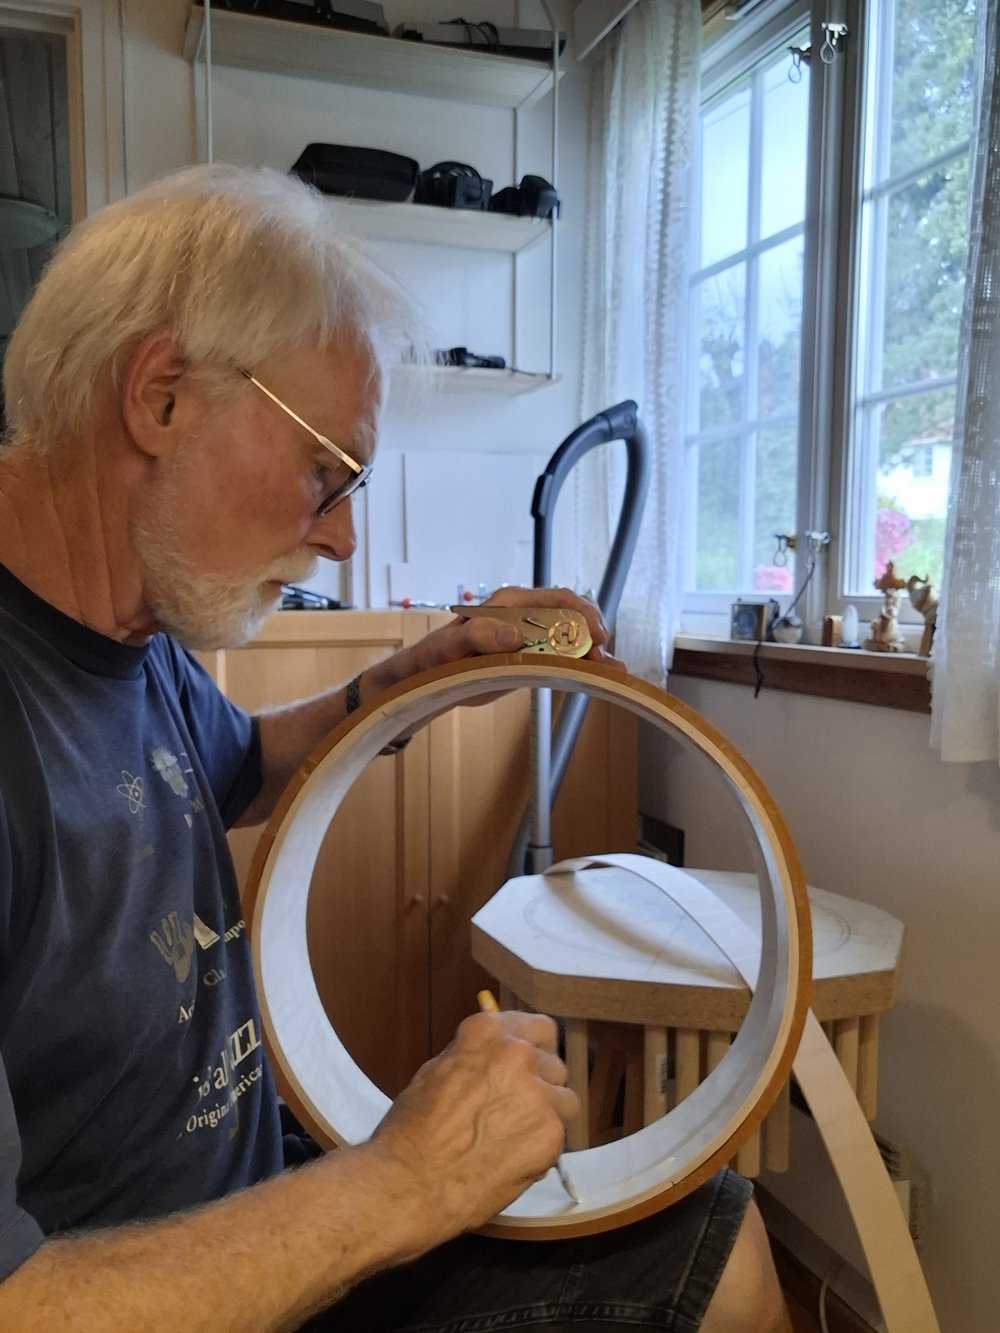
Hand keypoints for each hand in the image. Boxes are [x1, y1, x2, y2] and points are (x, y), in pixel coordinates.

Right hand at [368, 1009, 577, 1242]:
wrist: (411, 1182)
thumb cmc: (412, 1129)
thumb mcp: (437, 1071)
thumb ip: (475, 1057)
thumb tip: (495, 1058)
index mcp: (488, 1032)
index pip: (538, 1028)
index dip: (533, 1050)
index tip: (527, 1067)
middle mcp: (519, 1054)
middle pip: (554, 1063)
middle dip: (541, 1083)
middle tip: (519, 1108)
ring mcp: (538, 1094)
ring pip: (564, 1099)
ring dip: (548, 1115)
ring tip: (517, 1137)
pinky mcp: (550, 1133)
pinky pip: (559, 1136)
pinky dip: (542, 1148)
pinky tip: (514, 1159)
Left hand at [409, 587, 624, 676]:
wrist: (430, 676)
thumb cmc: (438, 657)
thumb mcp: (452, 646)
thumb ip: (479, 637)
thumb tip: (515, 634)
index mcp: (511, 604)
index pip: (558, 598)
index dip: (583, 614)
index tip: (597, 636)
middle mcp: (526, 615)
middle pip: (574, 615)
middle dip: (594, 633)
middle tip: (603, 658)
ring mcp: (532, 635)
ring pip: (574, 636)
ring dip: (594, 650)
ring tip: (612, 669)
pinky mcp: (533, 656)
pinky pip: (563, 656)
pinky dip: (584, 663)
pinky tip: (602, 674)